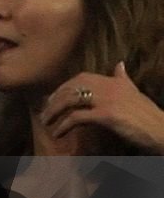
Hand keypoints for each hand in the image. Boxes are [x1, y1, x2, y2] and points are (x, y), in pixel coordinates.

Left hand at [40, 62, 163, 153]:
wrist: (161, 129)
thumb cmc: (147, 115)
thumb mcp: (134, 91)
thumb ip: (123, 78)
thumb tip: (119, 64)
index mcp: (113, 80)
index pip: (81, 77)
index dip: (64, 87)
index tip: (54, 97)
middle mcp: (109, 86)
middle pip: (72, 87)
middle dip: (55, 99)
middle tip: (45, 112)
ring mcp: (107, 100)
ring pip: (70, 101)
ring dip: (54, 112)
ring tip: (47, 123)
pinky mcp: (106, 115)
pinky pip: (77, 117)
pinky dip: (63, 125)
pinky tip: (58, 133)